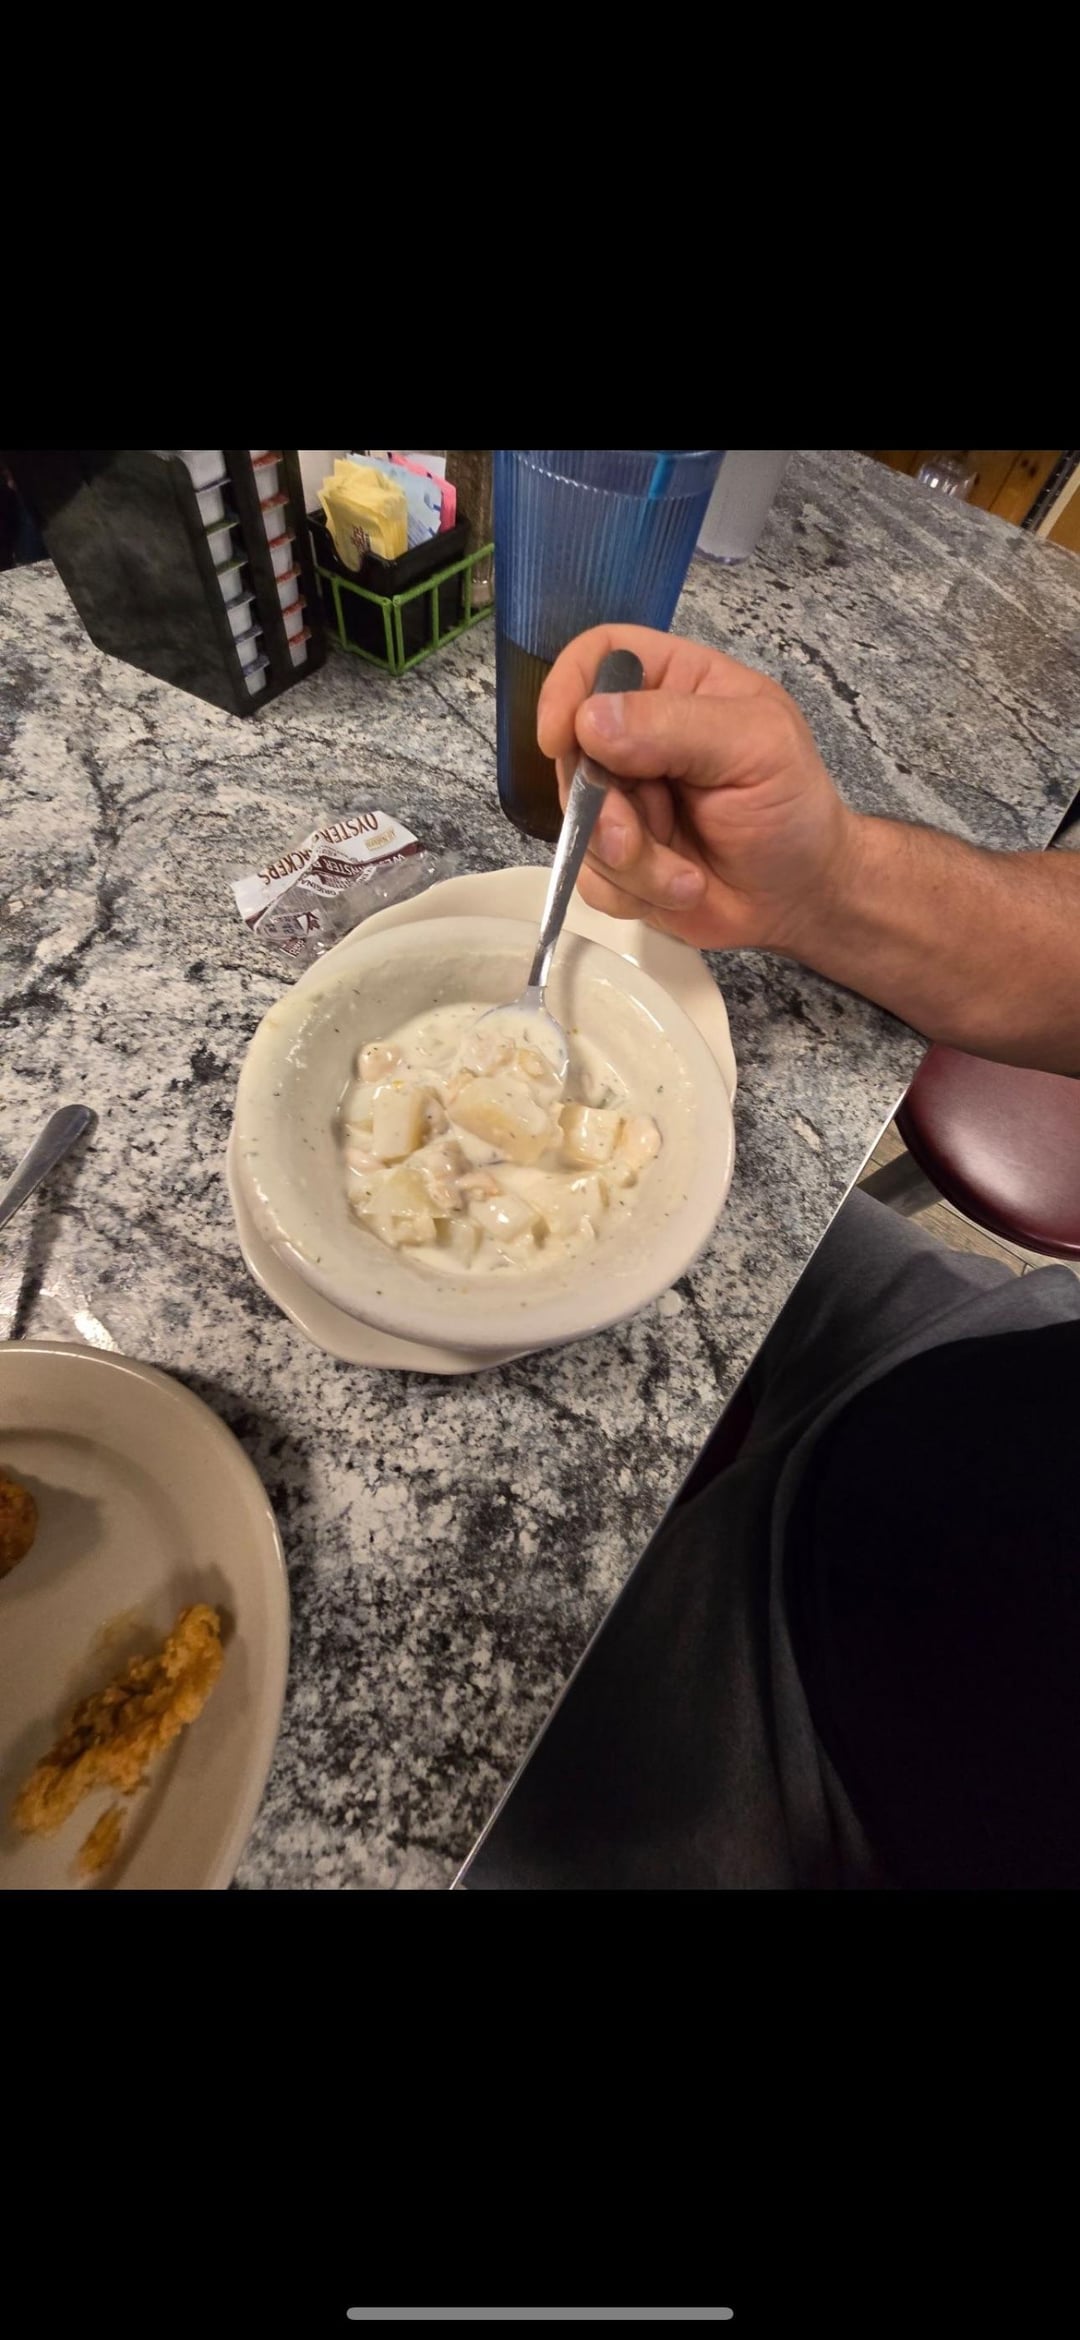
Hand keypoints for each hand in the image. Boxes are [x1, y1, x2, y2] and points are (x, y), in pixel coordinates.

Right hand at [537, 624, 855, 954]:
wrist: (802, 896)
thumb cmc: (794, 809)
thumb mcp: (756, 746)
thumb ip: (676, 725)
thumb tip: (590, 721)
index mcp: (677, 685)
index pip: (599, 655)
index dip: (567, 689)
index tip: (560, 739)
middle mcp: (640, 736)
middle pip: (572, 751)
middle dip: (603, 807)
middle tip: (637, 838)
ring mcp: (624, 799)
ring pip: (576, 823)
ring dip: (628, 861)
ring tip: (685, 877)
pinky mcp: (618, 857)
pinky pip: (588, 874)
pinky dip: (631, 891)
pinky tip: (678, 889)